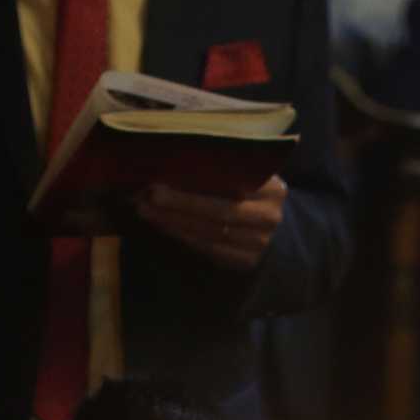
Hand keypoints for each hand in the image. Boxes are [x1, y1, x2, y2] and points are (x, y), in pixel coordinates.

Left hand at [139, 176, 287, 270]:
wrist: (271, 227)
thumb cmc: (248, 192)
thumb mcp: (245, 174)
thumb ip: (222, 168)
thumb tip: (175, 158)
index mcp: (272, 188)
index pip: (233, 183)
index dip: (199, 181)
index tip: (166, 176)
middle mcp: (269, 217)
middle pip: (221, 210)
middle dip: (180, 204)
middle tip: (148, 196)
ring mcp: (260, 243)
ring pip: (211, 232)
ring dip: (175, 222)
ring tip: (147, 210)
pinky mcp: (246, 262)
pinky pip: (209, 249)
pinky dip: (183, 236)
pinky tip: (163, 225)